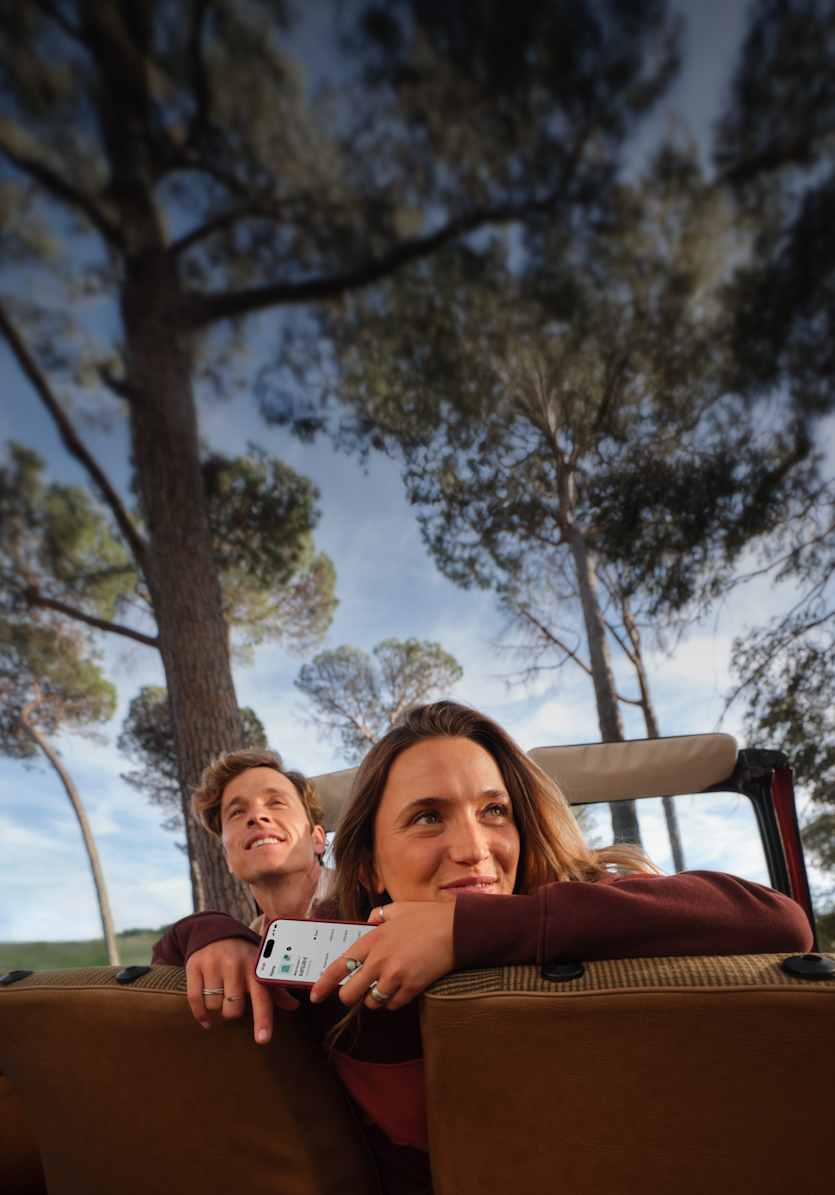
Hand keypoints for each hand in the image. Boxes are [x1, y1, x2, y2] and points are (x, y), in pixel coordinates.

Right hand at [186, 936, 298, 1043]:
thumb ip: (275, 990)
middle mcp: (235, 965)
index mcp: (254, 968)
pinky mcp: (195, 966)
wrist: (216, 930)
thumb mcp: (259, 968)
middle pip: (233, 1009)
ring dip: (216, 1007)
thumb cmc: (243, 955)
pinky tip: (206, 1020)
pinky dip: (201, 1014)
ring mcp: (214, 965)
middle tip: (233, 996)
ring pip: (214, 1006)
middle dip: (233, 1010)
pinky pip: (195, 1000)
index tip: (263, 1039)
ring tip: (220, 991)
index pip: (261, 998)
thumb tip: (294, 1006)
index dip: (263, 1020)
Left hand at [310, 902, 454, 1010]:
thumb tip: (368, 920)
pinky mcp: (412, 987)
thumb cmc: (429, 917)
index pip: (340, 966)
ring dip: (376, 998)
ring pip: (372, 1002)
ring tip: (387, 985)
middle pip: (350, 993)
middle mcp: (379, 959)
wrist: (457, 929)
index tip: (315, 995)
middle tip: (358, 991)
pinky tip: (404, 987)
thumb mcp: (398, 908)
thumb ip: (377, 914)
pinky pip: (393, 1005)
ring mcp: (395, 975)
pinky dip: (395, 1001)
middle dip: (351, 995)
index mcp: (373, 939)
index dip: (323, 984)